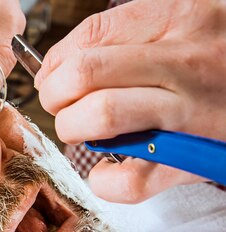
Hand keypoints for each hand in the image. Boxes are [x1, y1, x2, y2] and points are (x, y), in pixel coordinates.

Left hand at [34, 0, 225, 202]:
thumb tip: (57, 66)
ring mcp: (189, 114)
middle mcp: (184, 62)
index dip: (56, 61)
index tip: (54, 77)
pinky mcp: (189, 163)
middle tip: (63, 105)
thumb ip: (128, 37)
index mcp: (180, 18)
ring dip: (73, 128)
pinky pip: (129, 181)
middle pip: (84, 74)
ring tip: (82, 130)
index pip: (91, 35)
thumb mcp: (185, 28)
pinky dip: (103, 181)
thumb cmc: (218, 65)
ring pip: (101, 116)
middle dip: (55, 96)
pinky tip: (108, 169)